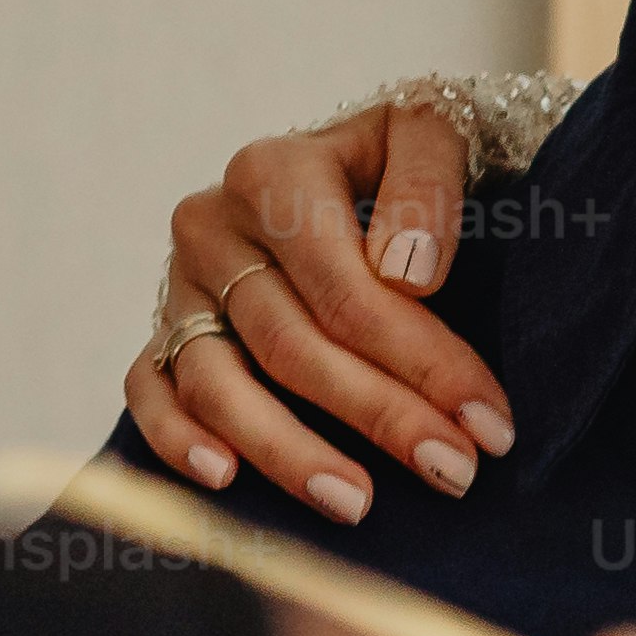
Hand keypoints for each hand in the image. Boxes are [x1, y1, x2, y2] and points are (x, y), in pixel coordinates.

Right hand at [124, 101, 506, 525]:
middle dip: (379, 415)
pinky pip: (150, 391)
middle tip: (453, 471)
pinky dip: (177, 438)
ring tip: (358, 503)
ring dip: (288, 451)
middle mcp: (213, 226)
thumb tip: (408, 273)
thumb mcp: (429, 132)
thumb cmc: (395, 162)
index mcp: (274, 173)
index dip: (420, 360)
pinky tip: (225, 479)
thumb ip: (426, 182)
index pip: (347, 289)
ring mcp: (180, 285)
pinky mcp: (161, 328)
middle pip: (291, 345)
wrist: (348, 165)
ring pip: (217, 382)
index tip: (486, 421)